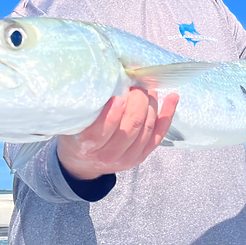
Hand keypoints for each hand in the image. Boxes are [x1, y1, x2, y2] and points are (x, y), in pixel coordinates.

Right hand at [57, 88, 179, 179]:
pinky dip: (167, 114)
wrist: (83, 165)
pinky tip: (172, 97)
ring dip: (151, 104)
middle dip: (137, 101)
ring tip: (147, 89)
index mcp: (88, 146)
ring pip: (146, 127)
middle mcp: (109, 155)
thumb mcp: (73, 124)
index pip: (101, 131)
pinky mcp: (141, 156)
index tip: (118, 97)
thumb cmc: (76, 137)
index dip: (113, 113)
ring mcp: (128, 157)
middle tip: (134, 86)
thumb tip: (105, 79)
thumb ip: (87, 109)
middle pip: (131, 126)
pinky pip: (159, 134)